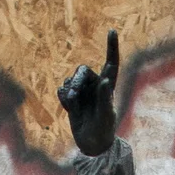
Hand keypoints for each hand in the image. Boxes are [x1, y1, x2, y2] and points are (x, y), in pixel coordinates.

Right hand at [58, 30, 120, 157]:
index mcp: (108, 86)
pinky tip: (69, 109)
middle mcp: (95, 85)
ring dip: (69, 93)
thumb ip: (104, 98)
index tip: (112, 31)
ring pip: (70, 80)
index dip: (111, 47)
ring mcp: (83, 90)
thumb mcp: (105, 116)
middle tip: (73, 97)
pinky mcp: (71, 97)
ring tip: (73, 108)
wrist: (91, 144)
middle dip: (75, 82)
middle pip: (81, 70)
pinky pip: (62, 89)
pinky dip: (63, 99)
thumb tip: (104, 81)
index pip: (111, 63)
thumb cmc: (103, 131)